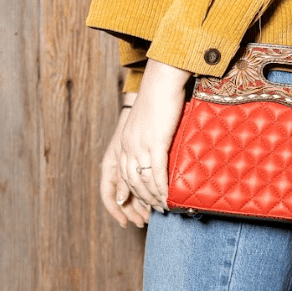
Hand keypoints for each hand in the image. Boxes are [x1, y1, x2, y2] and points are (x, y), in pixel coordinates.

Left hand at [117, 59, 190, 212]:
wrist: (161, 80)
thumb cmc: (159, 97)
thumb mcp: (148, 121)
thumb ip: (150, 136)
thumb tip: (159, 148)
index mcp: (125, 142)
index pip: (123, 175)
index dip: (130, 192)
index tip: (140, 203)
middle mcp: (128, 146)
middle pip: (131, 182)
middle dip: (142, 199)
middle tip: (155, 210)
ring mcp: (140, 145)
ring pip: (143, 180)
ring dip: (153, 197)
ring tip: (164, 207)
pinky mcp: (155, 143)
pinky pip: (157, 172)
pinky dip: (162, 188)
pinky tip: (168, 197)